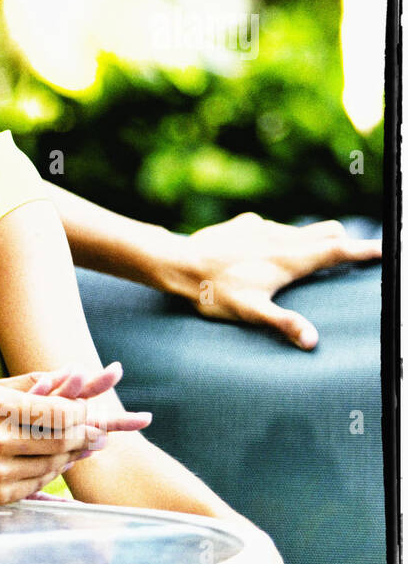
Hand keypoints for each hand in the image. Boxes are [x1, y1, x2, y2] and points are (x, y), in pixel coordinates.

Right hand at [0, 368, 147, 505]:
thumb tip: (70, 375)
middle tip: (98, 433)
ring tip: (78, 448)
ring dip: (70, 457)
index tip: (94, 412)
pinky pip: (36, 486)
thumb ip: (26, 384)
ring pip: (53, 465)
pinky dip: (49, 475)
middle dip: (85, 436)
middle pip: (62, 439)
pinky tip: (51, 465)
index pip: (58, 411)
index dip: (83, 413)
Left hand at [167, 213, 379, 349]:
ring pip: (299, 229)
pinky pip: (270, 227)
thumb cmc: (216, 291)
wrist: (179, 262)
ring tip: (300, 261)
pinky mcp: (244, 223)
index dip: (363, 251)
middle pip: (326, 233)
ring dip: (307, 241)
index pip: (337, 252)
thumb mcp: (251, 312)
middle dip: (338, 243)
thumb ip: (284, 324)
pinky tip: (260, 253)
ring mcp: (262, 227)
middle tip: (343, 257)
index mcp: (290, 259)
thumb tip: (313, 341)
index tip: (384, 249)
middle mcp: (282, 237)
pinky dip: (276, 238)